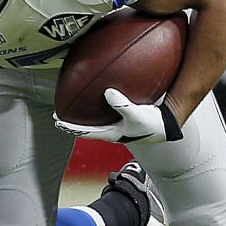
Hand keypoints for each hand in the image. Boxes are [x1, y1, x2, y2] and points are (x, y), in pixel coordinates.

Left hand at [53, 88, 182, 143]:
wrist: (168, 125)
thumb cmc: (153, 123)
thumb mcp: (137, 114)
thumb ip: (122, 105)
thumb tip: (107, 92)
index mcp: (111, 133)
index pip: (85, 132)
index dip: (70, 127)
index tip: (57, 121)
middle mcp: (112, 130)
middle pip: (87, 126)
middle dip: (72, 121)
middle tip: (59, 115)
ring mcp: (118, 125)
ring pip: (95, 119)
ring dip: (84, 114)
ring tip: (74, 106)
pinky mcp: (125, 118)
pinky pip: (107, 110)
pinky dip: (99, 103)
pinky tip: (100, 92)